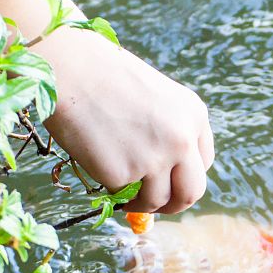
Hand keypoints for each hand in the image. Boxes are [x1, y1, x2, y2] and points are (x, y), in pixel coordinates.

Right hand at [32, 27, 214, 213]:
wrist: (69, 67)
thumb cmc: (105, 76)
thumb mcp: (156, 96)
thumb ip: (168, 131)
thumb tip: (166, 176)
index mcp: (194, 115)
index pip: (204, 163)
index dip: (185, 176)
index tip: (170, 179)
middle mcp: (182, 140)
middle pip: (192, 192)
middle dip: (174, 204)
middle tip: (155, 204)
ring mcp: (155, 159)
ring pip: (157, 201)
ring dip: (140, 201)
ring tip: (119, 183)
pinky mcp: (124, 175)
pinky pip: (123, 195)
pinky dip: (112, 189)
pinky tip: (99, 165)